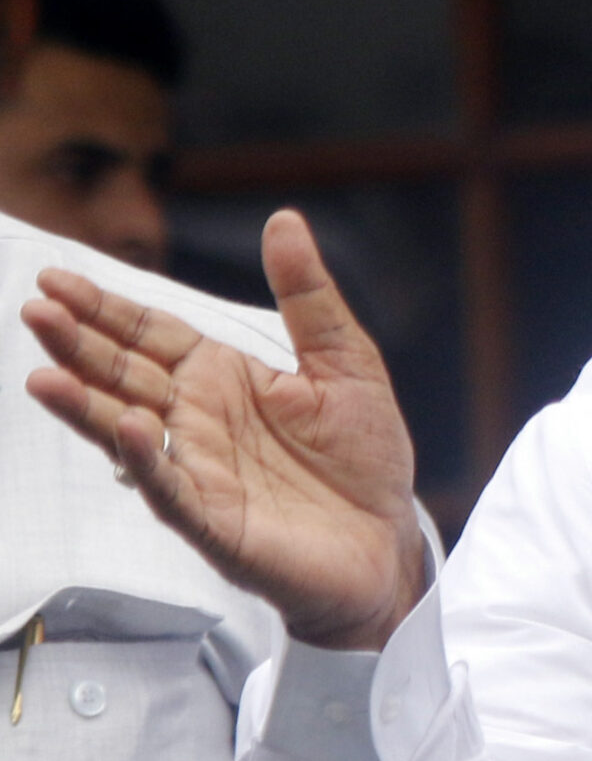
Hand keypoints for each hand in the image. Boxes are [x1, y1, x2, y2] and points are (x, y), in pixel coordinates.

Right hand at [20, 209, 425, 649]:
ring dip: (86, 406)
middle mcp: (198, 421)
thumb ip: (308, 296)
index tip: (55, 280)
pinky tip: (126, 430)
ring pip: (129, 433)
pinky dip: (147, 462)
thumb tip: (284, 218)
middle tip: (34, 310)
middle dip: (79, 345)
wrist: (388, 541)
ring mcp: (200, 472)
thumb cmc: (363, 457)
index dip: (105, 309)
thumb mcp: (345, 361)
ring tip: (42, 375)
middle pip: (125, 375)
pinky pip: (172, 490)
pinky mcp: (215, 523)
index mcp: (223, 379)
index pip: (150, 335)